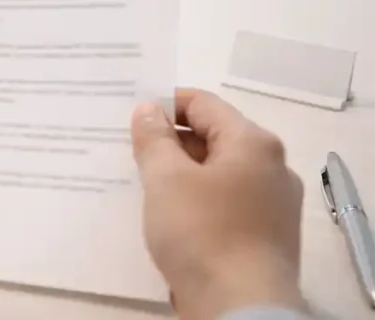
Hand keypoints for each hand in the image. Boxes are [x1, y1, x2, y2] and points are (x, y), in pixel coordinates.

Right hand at [131, 88, 305, 319]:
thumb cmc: (202, 232)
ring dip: (181, 174)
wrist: (240, 307)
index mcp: (253, 142)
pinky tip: (170, 217)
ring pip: (218, 173)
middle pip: (213, 137)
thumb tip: (149, 110)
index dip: (164, 104)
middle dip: (170, 142)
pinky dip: (196, 202)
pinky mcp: (265, 235)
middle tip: (130, 153)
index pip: (203, 103)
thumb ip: (154, 138)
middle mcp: (272, 166)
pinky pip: (225, 204)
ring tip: (144, 186)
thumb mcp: (165, 178)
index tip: (130, 117)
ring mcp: (273, 203)